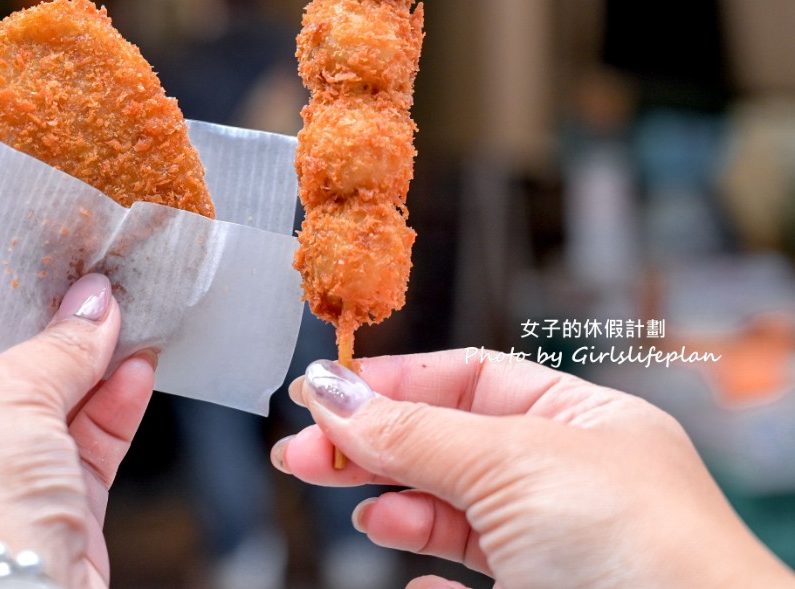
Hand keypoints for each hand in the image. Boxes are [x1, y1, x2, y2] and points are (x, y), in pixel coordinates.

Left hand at [0, 273, 154, 588]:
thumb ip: (53, 343)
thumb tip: (96, 302)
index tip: (29, 252)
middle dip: (45, 320)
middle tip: (90, 272)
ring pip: (48, 402)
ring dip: (90, 357)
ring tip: (128, 305)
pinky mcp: (48, 513)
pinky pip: (83, 443)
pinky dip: (114, 403)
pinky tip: (140, 362)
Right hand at [271, 350, 794, 588]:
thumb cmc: (644, 554)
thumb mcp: (512, 463)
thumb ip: (414, 431)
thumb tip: (332, 393)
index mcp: (587, 423)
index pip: (472, 378)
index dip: (394, 381)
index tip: (324, 392)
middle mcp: (575, 481)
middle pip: (450, 444)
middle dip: (374, 445)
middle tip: (302, 453)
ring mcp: (563, 549)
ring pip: (458, 515)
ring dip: (398, 507)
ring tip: (358, 508)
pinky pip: (478, 583)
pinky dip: (433, 578)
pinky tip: (415, 585)